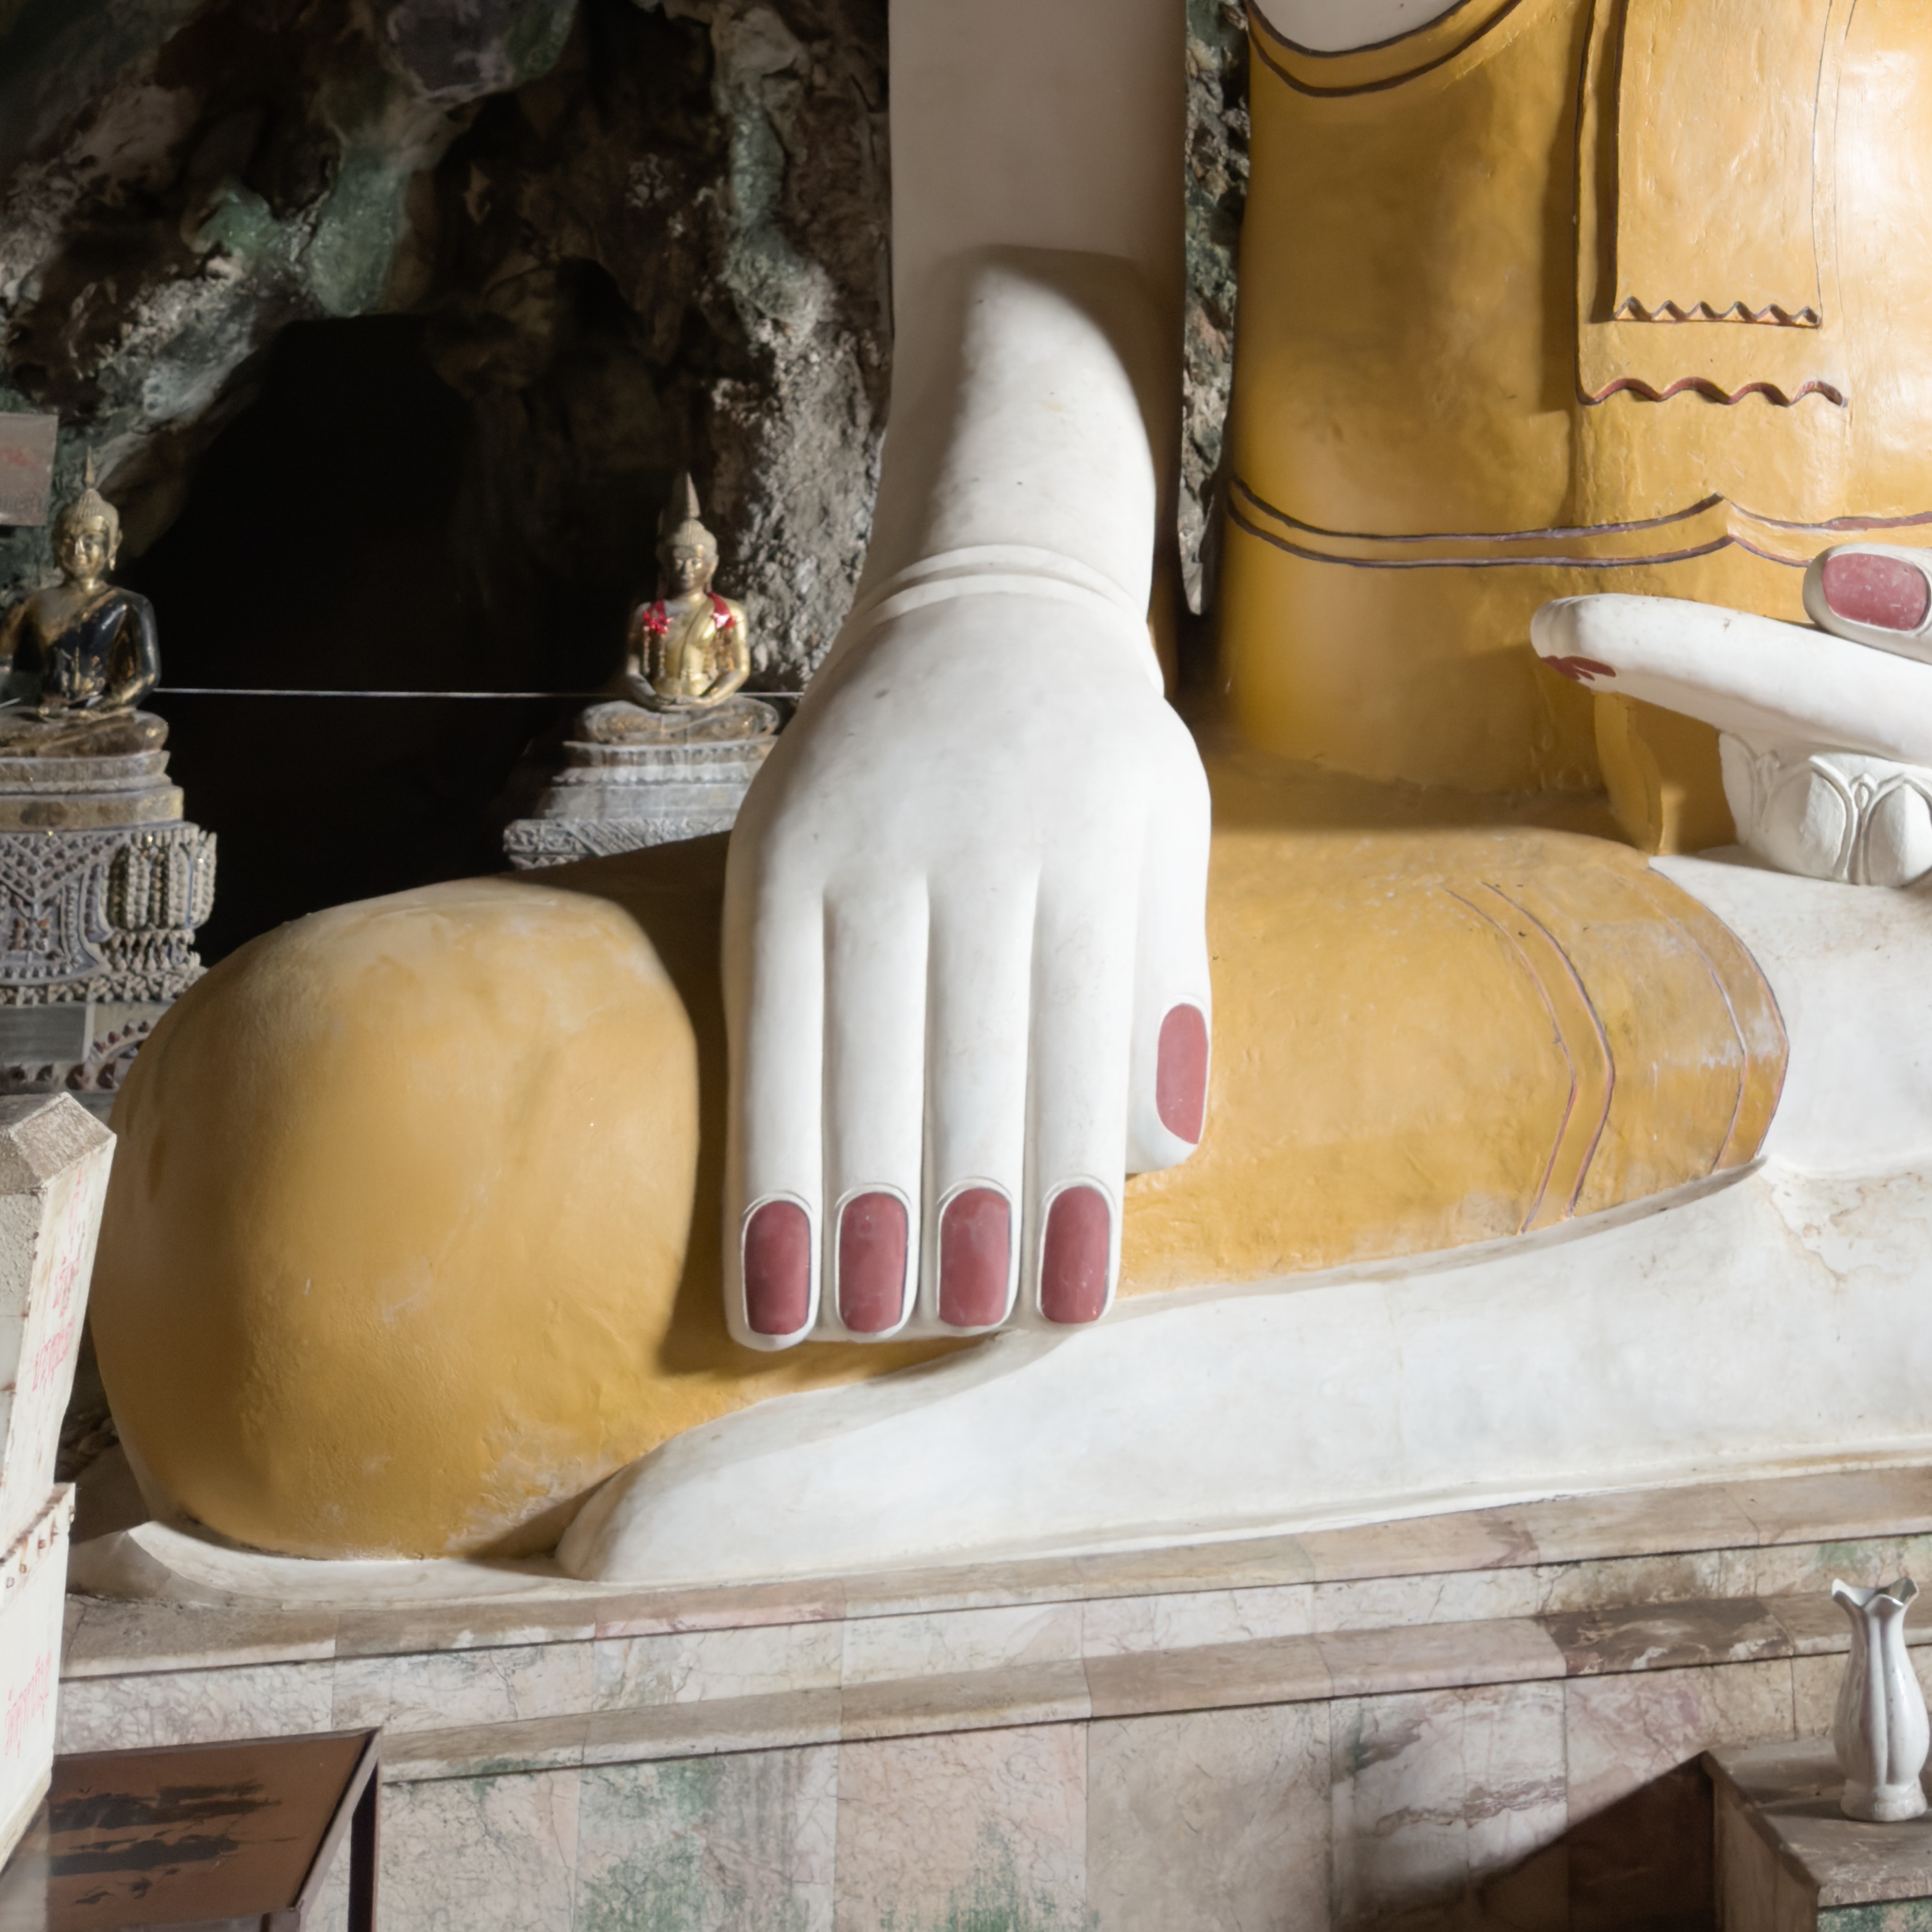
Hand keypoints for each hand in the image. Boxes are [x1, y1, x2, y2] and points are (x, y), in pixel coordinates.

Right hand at [724, 559, 1210, 1346]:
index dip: (1071, 1185)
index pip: (1082, 1044)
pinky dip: (765, 1167)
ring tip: (857, 1329)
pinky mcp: (769, 858)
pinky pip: (766, 1036)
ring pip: (855, 1062)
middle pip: (964, 1065)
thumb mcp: (1167, 826)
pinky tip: (766, 1274)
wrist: (981, 600)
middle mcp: (971, 843)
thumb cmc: (1094, 752)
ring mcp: (859, 848)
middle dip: (964, 1216)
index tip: (1068, 1306)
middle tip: (965, 1331)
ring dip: (853, 1214)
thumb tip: (1162, 1154)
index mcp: (1087, 844)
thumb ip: (1167, 978)